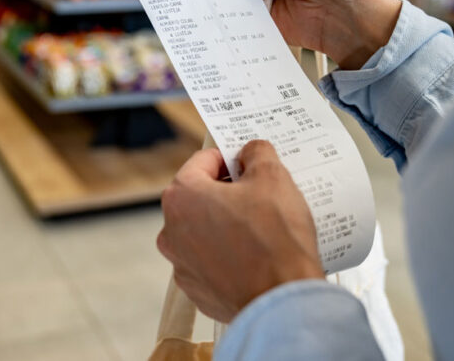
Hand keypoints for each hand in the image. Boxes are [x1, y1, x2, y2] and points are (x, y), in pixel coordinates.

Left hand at [157, 140, 324, 322]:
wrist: (282, 301)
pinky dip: (230, 256)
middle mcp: (172, 231)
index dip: (230, 158)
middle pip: (200, 197)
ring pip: (205, 231)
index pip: (203, 161)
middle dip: (228, 193)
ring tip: (262, 229)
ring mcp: (182, 265)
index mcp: (182, 197)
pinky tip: (256, 256)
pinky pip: (212, 262)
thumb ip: (257, 153)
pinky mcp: (197, 291)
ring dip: (227, 225)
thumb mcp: (273, 177)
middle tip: (261, 195)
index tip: (250, 164)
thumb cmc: (275, 239)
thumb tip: (251, 151)